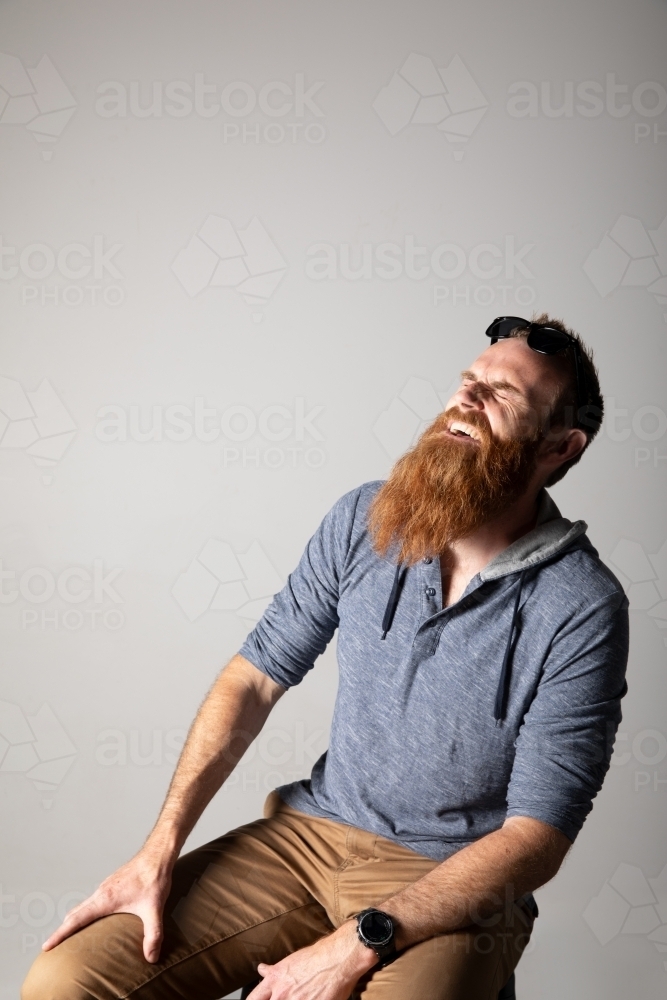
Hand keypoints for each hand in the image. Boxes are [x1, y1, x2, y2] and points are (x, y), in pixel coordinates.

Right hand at [42, 847, 173, 962]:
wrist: (157, 855)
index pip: (75, 920)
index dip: (60, 934)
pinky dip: (88, 911)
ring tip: (74, 937)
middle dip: (64, 930)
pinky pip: (94, 900)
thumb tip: (151, 957)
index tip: (47, 945)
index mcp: (105, 899)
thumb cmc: (154, 878)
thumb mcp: (154, 909)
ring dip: (76, 920)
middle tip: (56, 946)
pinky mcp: (113, 884)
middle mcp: (101, 892)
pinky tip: (98, 918)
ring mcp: (106, 886)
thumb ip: (153, 934)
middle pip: (75, 913)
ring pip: (84, 905)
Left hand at [247, 920, 376, 999]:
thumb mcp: (289, 961)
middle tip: (288, 996)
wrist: (338, 958)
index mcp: (274, 981)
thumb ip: (274, 971)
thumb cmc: (316, 956)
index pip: (253, 999)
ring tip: (303, 996)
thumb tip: (262, 970)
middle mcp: (282, 994)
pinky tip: (313, 999)